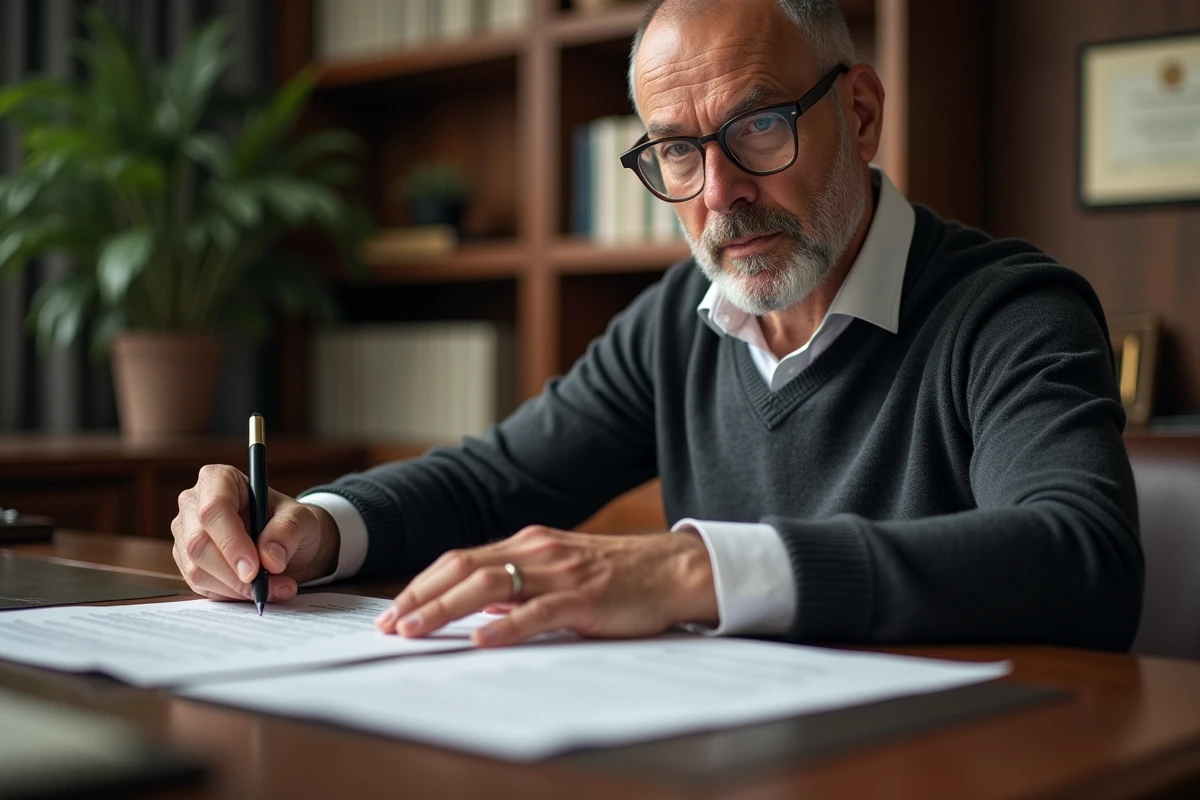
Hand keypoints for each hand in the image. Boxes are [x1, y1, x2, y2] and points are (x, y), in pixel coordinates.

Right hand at [171, 464, 339, 601]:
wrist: (288, 543)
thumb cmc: (292, 523)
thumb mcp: (302, 519)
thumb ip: (288, 531)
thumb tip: (269, 558)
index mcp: (219, 479)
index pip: (214, 510)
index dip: (231, 542)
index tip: (254, 569)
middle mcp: (194, 504)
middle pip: (198, 544)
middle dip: (234, 573)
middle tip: (267, 587)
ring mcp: (186, 534)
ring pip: (197, 570)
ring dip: (236, 588)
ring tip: (274, 588)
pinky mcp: (188, 562)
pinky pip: (201, 586)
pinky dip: (231, 594)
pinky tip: (256, 590)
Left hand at [375, 526, 717, 646]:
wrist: (672, 570)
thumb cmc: (617, 578)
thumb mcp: (559, 574)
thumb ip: (520, 587)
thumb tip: (477, 610)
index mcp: (528, 544)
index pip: (460, 559)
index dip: (423, 584)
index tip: (394, 610)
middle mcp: (536, 551)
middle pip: (463, 567)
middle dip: (420, 597)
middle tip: (389, 625)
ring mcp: (559, 573)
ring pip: (488, 585)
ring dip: (444, 609)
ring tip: (415, 631)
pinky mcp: (584, 598)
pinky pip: (536, 612)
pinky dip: (504, 627)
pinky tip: (479, 641)